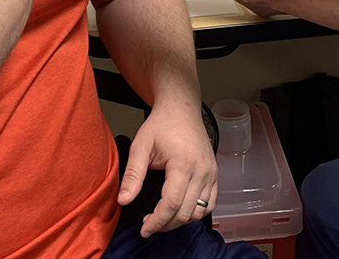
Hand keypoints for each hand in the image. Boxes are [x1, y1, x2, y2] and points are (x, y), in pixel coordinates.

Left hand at [118, 104, 217, 236]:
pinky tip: (180, 209)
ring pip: (199, 212)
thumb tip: (123, 200)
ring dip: (180, 220)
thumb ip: (133, 175)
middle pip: (185, 212)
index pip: (171, 204)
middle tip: (148, 223)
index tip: (144, 229)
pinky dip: (196, 212)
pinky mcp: (214, 174)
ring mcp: (211, 173)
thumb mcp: (141, 146)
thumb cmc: (161, 124)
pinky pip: (210, 203)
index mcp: (183, 163)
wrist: (181, 109)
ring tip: (162, 217)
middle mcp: (202, 170)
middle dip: (165, 224)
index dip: (157, 222)